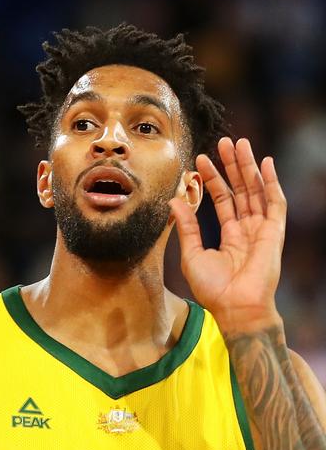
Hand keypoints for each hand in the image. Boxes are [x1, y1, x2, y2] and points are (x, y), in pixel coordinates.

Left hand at [171, 137, 285, 334]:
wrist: (235, 307)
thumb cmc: (213, 289)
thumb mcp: (191, 254)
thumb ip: (186, 226)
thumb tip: (174, 200)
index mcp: (230, 236)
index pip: (222, 200)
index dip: (212, 180)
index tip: (199, 160)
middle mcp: (247, 229)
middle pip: (240, 190)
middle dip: (232, 166)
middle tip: (224, 142)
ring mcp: (262, 229)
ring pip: (256, 190)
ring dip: (248, 166)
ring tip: (239, 144)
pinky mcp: (274, 232)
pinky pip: (275, 202)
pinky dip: (271, 182)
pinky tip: (265, 163)